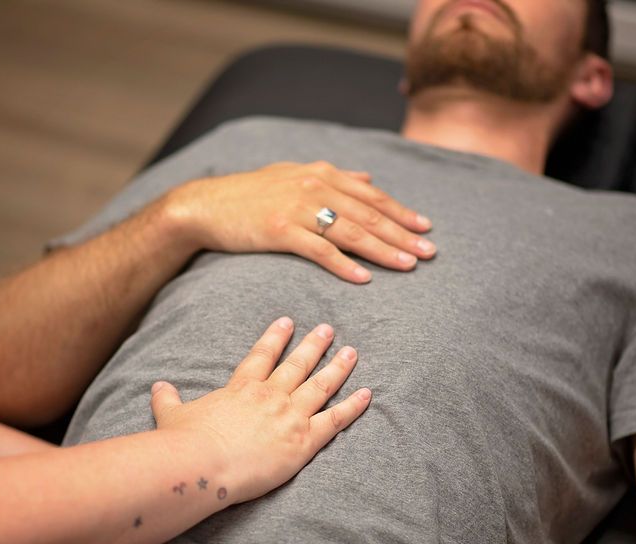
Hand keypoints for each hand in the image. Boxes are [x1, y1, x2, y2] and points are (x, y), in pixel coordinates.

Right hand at [149, 317, 370, 503]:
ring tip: (352, 352)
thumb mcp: (171, 415)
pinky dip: (353, 406)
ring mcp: (290, 416)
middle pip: (297, 364)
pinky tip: (367, 393)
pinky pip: (336, 420)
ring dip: (338, 367)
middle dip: (314, 345)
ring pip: (321, 385)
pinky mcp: (304, 441)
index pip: (262, 356)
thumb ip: (167, 399)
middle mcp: (270, 395)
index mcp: (241, 388)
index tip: (287, 322)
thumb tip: (156, 387)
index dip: (275, 338)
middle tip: (328, 330)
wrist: (203, 464)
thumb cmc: (184, 442)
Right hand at [165, 161, 435, 282]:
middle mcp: (314, 186)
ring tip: (408, 265)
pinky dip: (345, 265)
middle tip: (429, 252)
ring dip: (383, 250)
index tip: (426, 228)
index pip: (371, 195)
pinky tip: (365, 278)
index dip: (401, 212)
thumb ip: (333, 176)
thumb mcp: (293, 172)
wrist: (206, 205)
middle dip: (402, 234)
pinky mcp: (281, 231)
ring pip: (351, 232)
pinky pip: (320, 251)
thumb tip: (367, 178)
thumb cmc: (251, 193)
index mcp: (321, 172)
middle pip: (369, 214)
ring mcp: (298, 209)